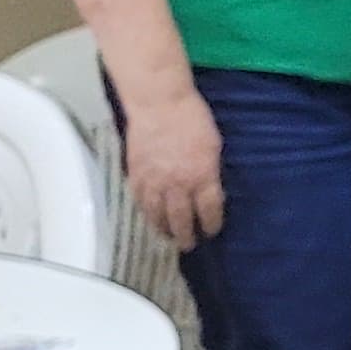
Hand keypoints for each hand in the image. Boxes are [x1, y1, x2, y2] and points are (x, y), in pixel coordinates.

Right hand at [122, 89, 225, 247]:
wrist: (159, 104)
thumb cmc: (192, 118)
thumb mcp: (214, 146)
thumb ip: (212, 172)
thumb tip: (211, 189)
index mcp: (202, 176)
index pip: (209, 211)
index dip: (211, 224)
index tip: (212, 231)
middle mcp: (178, 184)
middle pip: (182, 220)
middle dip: (186, 236)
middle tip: (189, 245)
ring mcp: (154, 182)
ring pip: (157, 216)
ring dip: (164, 230)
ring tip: (168, 237)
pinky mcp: (136, 175)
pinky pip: (140, 202)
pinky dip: (146, 213)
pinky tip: (150, 218)